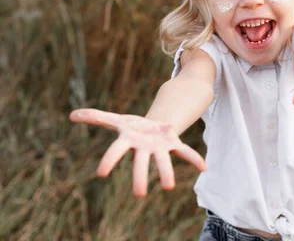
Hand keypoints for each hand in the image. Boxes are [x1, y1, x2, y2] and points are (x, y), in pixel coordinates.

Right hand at [70, 109, 205, 196]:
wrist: (154, 126)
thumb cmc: (133, 127)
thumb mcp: (116, 119)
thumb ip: (96, 117)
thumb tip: (72, 115)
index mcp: (128, 142)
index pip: (116, 152)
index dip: (109, 161)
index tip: (101, 174)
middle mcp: (144, 149)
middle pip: (140, 163)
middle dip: (139, 177)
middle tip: (139, 194)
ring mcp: (160, 148)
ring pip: (164, 161)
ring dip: (166, 173)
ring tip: (169, 187)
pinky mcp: (174, 143)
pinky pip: (186, 151)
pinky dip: (194, 159)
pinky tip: (204, 167)